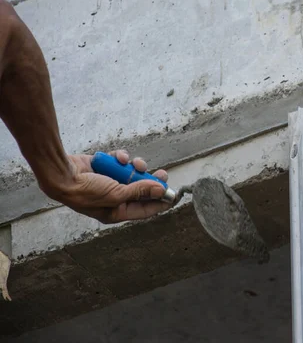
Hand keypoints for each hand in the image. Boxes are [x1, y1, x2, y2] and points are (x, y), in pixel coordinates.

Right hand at [43, 150, 170, 223]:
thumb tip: (161, 190)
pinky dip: (121, 158)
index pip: (144, 209)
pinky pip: (121, 162)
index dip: (160, 203)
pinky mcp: (106, 167)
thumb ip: (139, 191)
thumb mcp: (116, 194)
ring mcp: (110, 182)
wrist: (62, 173)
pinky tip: (118, 157)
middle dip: (152, 181)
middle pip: (141, 190)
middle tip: (163, 174)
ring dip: (136, 167)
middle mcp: (115, 198)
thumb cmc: (85, 191)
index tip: (174, 196)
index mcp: (117, 211)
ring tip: (136, 164)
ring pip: (133, 173)